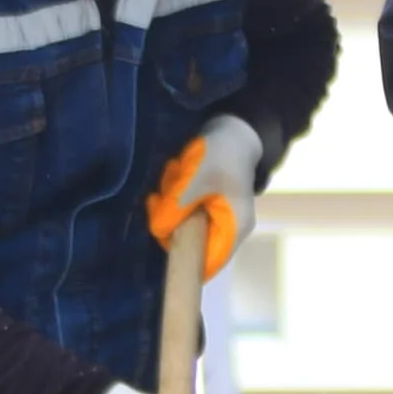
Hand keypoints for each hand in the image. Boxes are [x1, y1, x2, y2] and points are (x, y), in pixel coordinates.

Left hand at [149, 115, 264, 276]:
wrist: (233, 129)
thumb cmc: (221, 153)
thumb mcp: (197, 178)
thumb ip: (178, 205)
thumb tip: (158, 230)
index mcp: (234, 228)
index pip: (209, 264)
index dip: (184, 259)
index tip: (162, 234)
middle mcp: (227, 230)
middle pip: (191, 244)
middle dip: (172, 220)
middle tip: (165, 192)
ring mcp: (215, 219)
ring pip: (182, 227)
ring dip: (170, 204)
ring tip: (174, 174)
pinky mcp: (204, 208)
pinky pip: (181, 214)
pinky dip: (173, 198)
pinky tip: (175, 174)